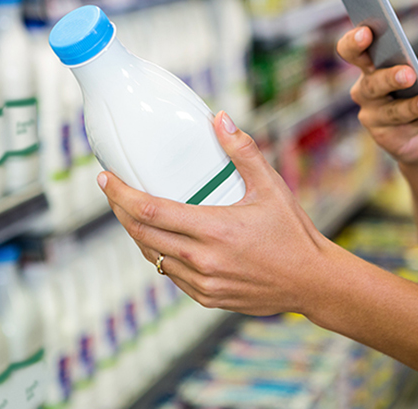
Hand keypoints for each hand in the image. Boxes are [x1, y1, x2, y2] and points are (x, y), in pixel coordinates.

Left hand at [97, 112, 334, 316]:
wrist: (311, 280)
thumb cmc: (292, 232)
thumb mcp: (270, 186)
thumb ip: (242, 150)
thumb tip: (220, 119)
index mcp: (215, 230)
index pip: (150, 211)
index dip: (121, 194)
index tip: (106, 179)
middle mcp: (204, 260)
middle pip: (142, 235)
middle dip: (120, 211)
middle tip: (113, 191)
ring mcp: (204, 283)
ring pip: (152, 257)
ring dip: (137, 234)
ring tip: (132, 212)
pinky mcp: (208, 297)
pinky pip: (170, 275)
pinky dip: (158, 254)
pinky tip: (161, 240)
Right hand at [337, 27, 417, 165]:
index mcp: (371, 67)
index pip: (351, 52)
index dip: (353, 43)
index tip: (366, 33)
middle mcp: (365, 91)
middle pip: (369, 84)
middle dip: (388, 78)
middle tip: (408, 74)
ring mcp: (372, 116)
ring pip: (390, 111)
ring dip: (412, 105)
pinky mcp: (384, 137)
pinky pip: (407, 127)